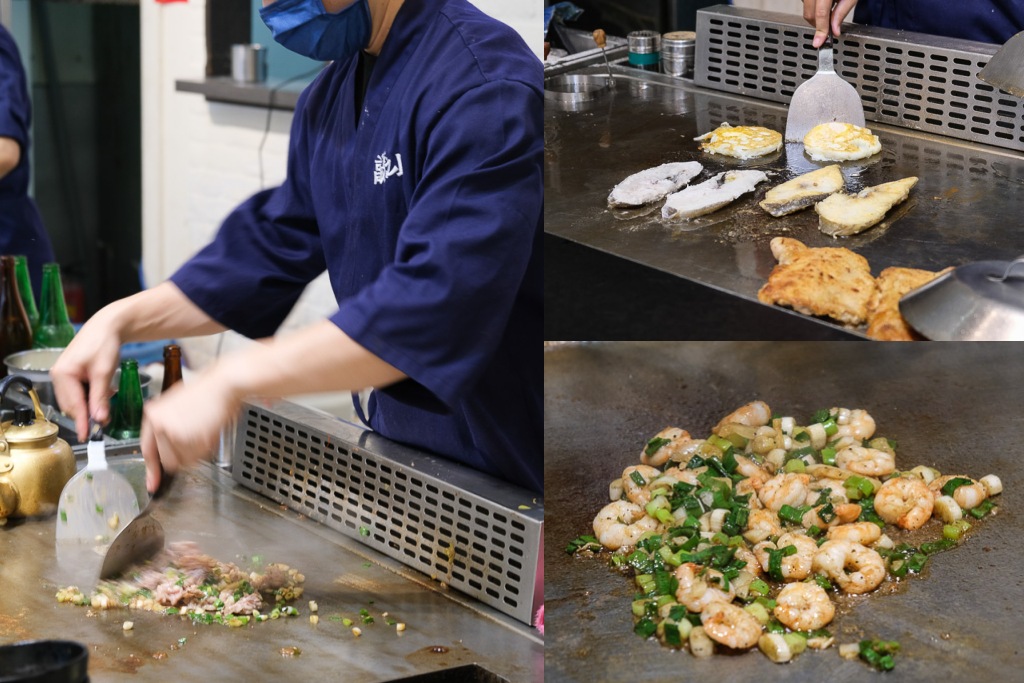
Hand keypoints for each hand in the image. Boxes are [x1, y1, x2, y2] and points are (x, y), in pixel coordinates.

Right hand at [50, 309, 123, 441]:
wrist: (107, 326)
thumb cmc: (104, 344)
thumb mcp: (104, 372)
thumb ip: (100, 397)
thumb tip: (100, 419)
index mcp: (62, 375)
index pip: (73, 405)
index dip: (81, 422)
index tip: (87, 436)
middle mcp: (58, 376)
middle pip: (72, 405)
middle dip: (88, 414)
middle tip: (105, 421)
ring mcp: (63, 375)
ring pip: (76, 400)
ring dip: (91, 405)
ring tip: (107, 404)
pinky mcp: (71, 374)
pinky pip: (79, 392)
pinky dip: (91, 396)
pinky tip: (104, 394)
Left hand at [139, 368, 240, 492]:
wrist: (223, 383)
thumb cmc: (208, 390)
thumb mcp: (178, 405)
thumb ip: (169, 426)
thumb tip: (170, 449)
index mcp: (153, 414)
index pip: (148, 450)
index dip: (151, 470)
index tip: (152, 483)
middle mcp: (158, 423)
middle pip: (167, 459)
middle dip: (183, 456)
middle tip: (196, 443)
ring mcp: (172, 431)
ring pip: (183, 460)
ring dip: (195, 453)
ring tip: (204, 431)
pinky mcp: (187, 437)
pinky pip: (196, 457)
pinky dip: (205, 449)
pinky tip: (209, 431)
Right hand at [803, 0, 858, 47]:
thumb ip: (842, 12)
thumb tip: (834, 31)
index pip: (821, 14)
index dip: (821, 30)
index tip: (818, 42)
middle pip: (809, 14)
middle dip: (818, 24)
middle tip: (831, 23)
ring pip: (805, 10)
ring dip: (815, 14)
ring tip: (829, 7)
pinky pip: (804, 3)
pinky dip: (813, 8)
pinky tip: (823, 3)